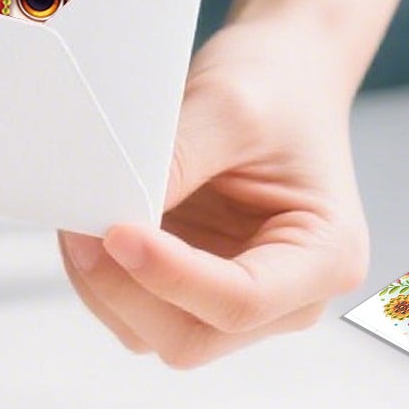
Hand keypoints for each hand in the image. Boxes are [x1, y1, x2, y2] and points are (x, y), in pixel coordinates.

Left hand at [58, 14, 368, 366]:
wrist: (283, 72)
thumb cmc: (277, 87)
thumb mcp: (229, 108)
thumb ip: (177, 163)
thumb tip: (113, 209)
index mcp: (326, 256)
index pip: (242, 300)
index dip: (171, 276)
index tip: (116, 232)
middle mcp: (287, 296)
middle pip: (192, 336)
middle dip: (127, 290)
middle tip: (82, 231)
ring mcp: (237, 296)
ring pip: (155, 333)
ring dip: (107, 287)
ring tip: (84, 221)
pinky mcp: (194, 286)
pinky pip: (138, 308)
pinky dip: (105, 278)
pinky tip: (94, 229)